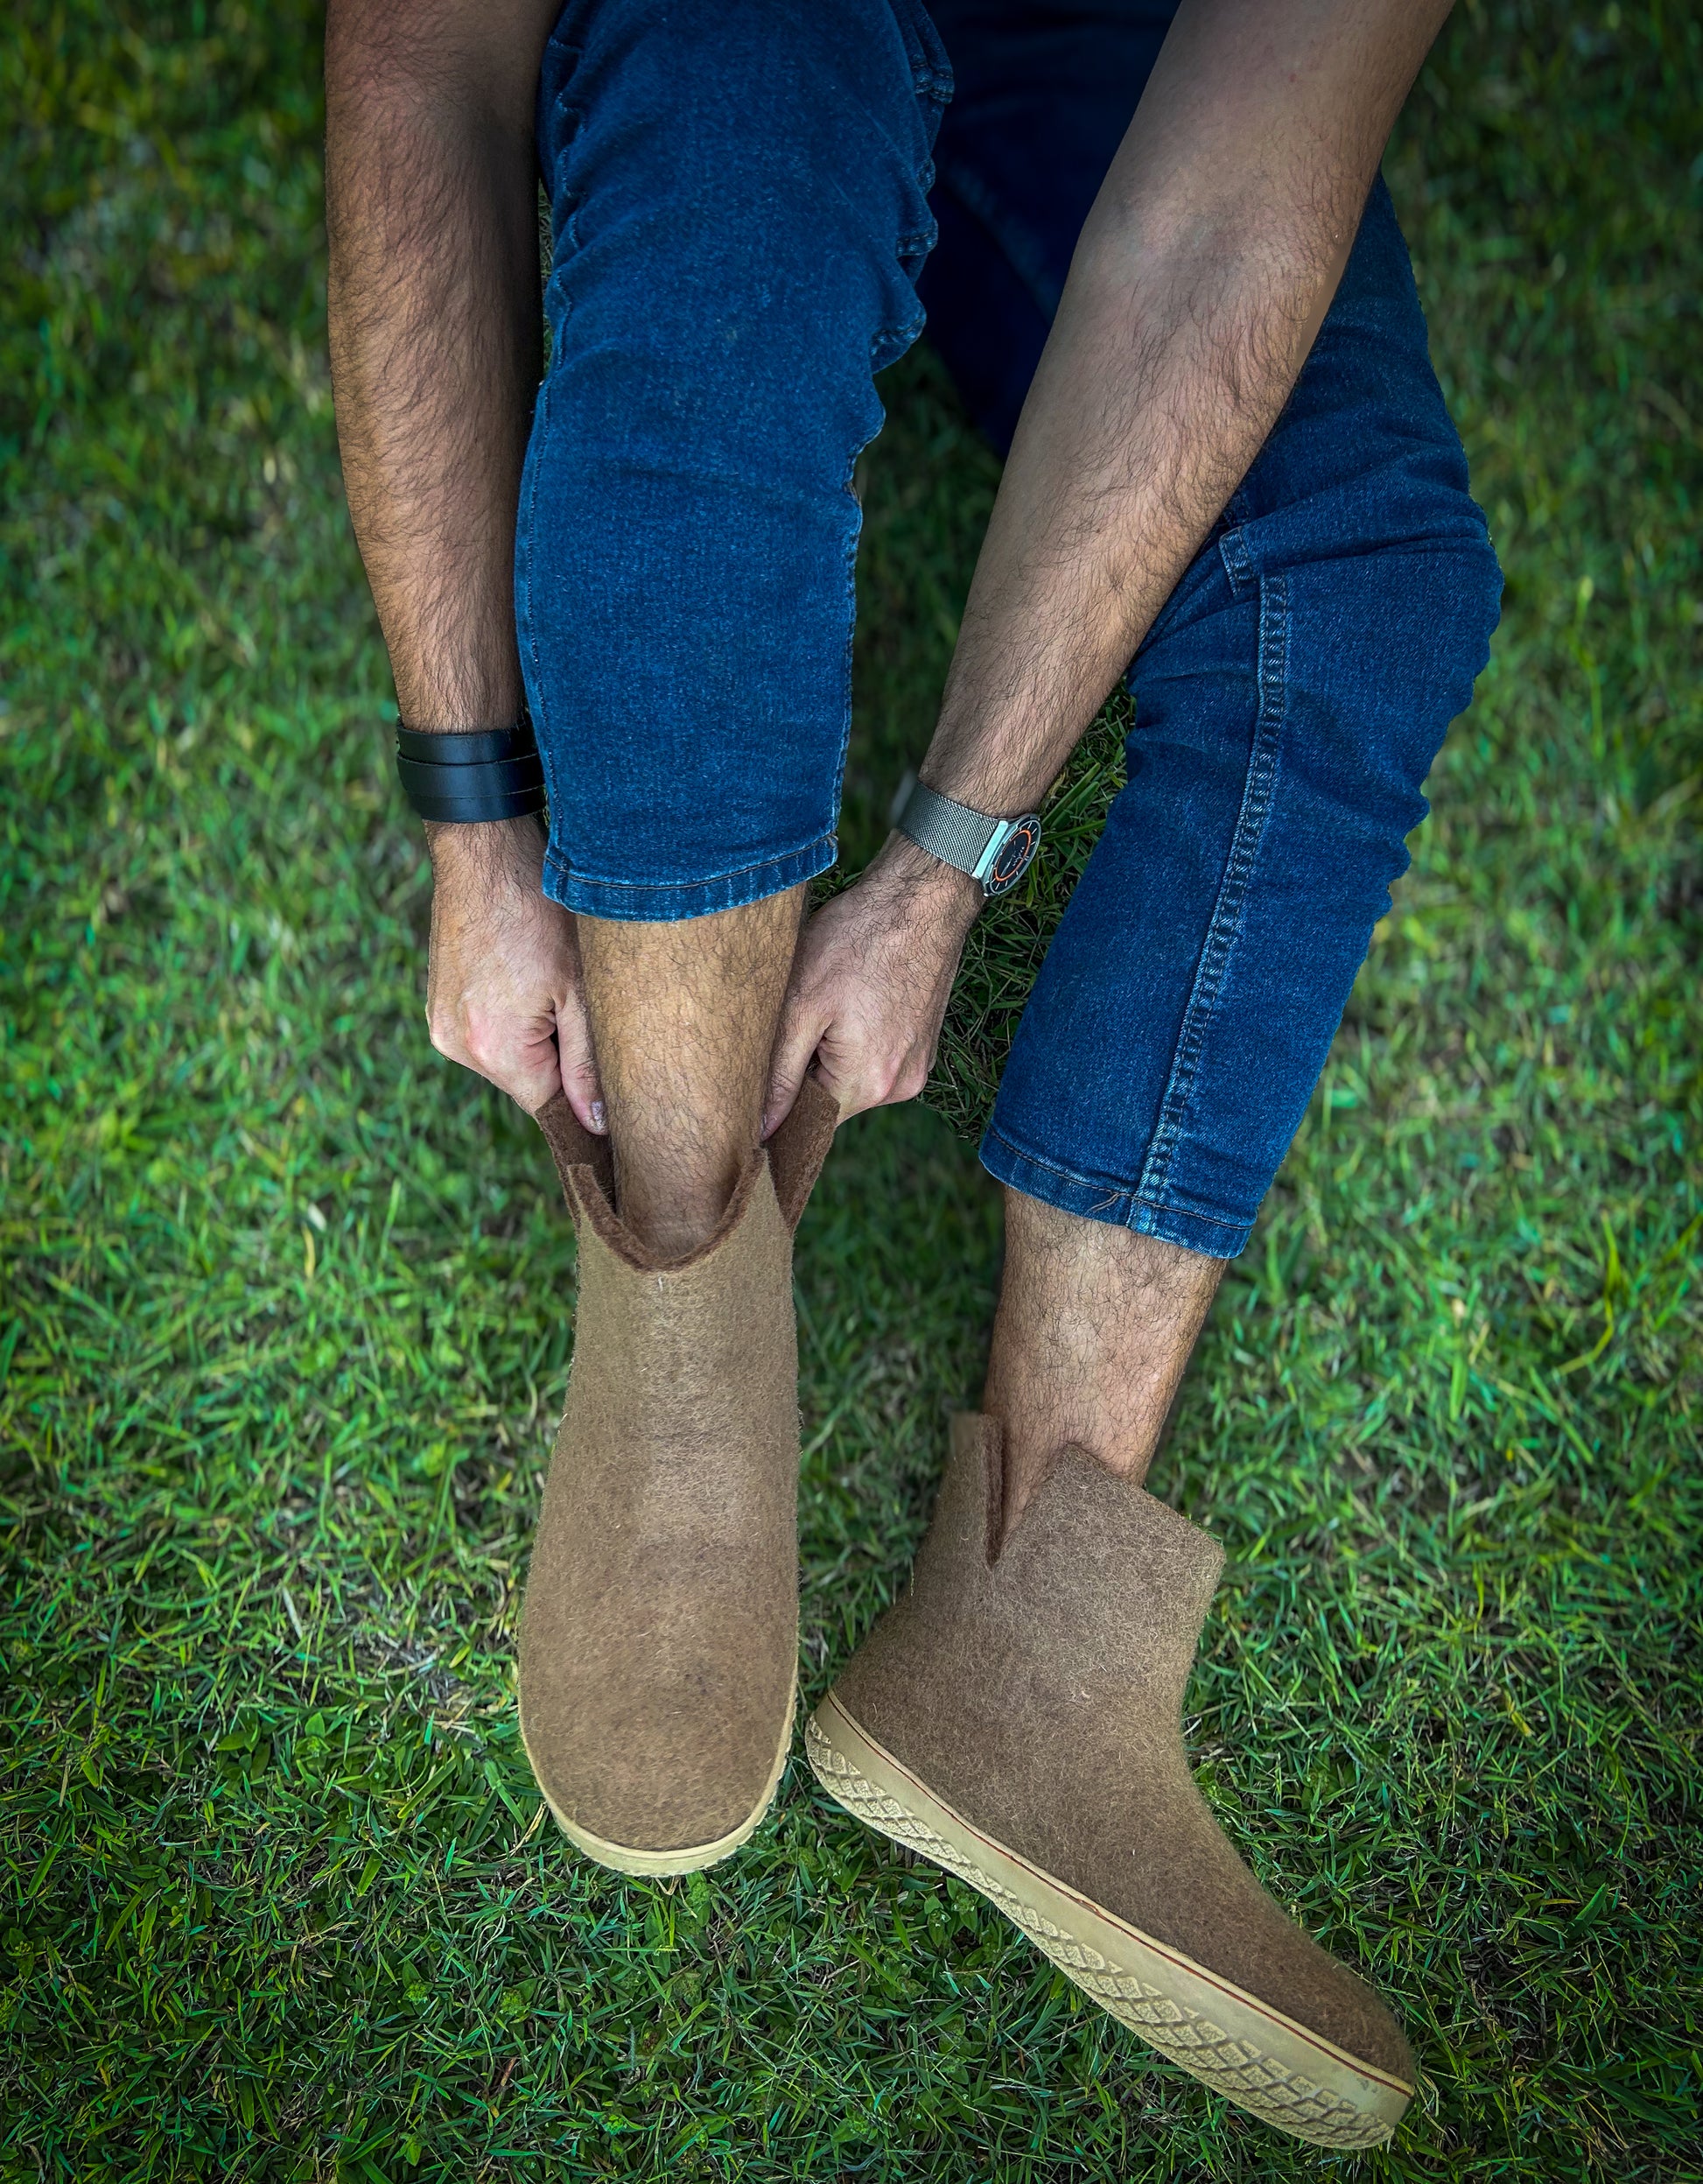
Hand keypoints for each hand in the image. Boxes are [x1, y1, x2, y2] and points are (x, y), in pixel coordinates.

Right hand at [424, 815, 604, 1126]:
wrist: (485, 851)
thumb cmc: (542, 912)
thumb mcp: (582, 990)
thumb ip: (587, 1065)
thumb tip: (594, 1124)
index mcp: (494, 1048)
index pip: (549, 1108)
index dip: (583, 1102)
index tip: (607, 1089)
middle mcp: (456, 1046)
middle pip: (527, 1082)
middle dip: (560, 1057)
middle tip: (579, 1003)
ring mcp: (439, 1025)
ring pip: (507, 1057)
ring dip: (535, 1035)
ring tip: (547, 980)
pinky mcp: (436, 1004)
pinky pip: (485, 1032)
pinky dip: (511, 1016)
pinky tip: (523, 973)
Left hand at [763, 836, 980, 1134]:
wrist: (921, 899)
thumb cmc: (856, 940)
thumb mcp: (801, 1006)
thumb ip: (780, 1076)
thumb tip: (763, 1130)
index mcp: (867, 1084)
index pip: (808, 1123)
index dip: (779, 1103)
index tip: (762, 1073)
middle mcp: (900, 1087)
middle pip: (833, 1101)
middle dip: (806, 1072)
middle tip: (793, 1021)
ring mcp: (919, 1066)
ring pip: (854, 1079)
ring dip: (831, 1054)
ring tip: (827, 1005)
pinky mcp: (925, 1046)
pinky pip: (879, 1060)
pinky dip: (858, 1041)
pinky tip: (852, 1002)